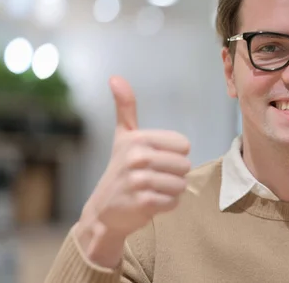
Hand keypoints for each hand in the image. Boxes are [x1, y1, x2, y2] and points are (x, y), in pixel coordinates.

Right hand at [75, 76, 190, 267]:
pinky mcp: (143, 203)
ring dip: (171, 191)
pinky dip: (166, 205)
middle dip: (173, 175)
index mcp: (137, 139)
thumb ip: (125, 108)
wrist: (103, 211)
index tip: (155, 160)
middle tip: (153, 178)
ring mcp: (139, 181)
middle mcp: (137, 157)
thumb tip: (115, 77)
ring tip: (152, 190)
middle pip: (185, 165)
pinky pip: (174, 202)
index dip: (174, 155)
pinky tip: (150, 203)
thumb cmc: (120, 170)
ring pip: (181, 185)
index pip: (184, 145)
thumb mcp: (123, 136)